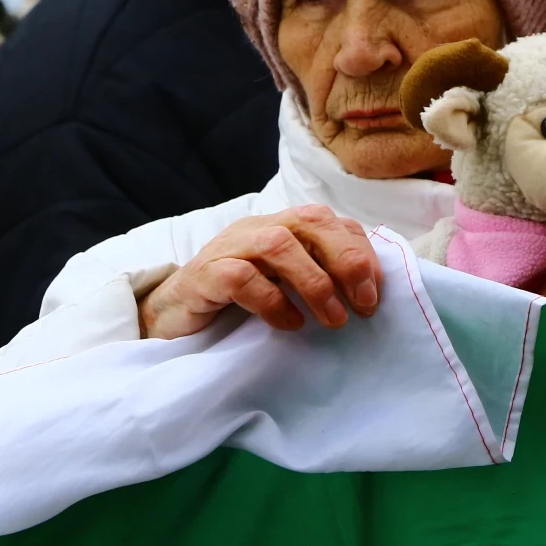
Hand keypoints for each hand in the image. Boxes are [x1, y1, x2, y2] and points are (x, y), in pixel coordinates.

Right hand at [140, 205, 380, 340]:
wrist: (170, 314)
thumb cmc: (234, 301)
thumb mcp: (281, 283)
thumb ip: (316, 275)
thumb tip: (367, 292)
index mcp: (280, 225)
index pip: (331, 221)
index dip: (360, 252)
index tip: (375, 293)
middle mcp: (257, 227)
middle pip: (311, 221)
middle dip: (345, 260)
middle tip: (362, 304)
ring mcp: (229, 247)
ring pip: (279, 246)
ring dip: (315, 284)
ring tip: (333, 320)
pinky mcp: (205, 274)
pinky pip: (241, 277)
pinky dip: (272, 301)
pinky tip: (288, 324)